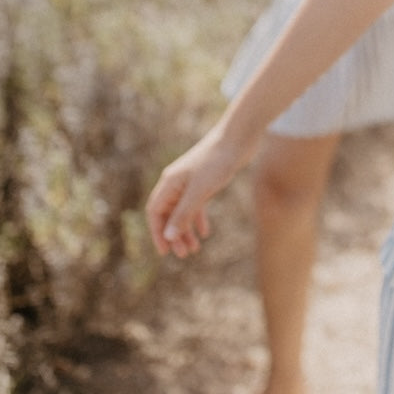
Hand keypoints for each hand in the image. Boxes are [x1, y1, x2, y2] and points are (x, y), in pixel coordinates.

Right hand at [145, 131, 241, 258]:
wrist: (238, 138)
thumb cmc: (217, 162)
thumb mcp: (199, 191)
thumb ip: (183, 214)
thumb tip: (168, 236)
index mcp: (169, 183)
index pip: (155, 212)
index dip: (157, 233)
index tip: (165, 252)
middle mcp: (176, 182)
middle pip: (168, 214)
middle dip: (174, 235)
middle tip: (183, 255)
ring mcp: (190, 182)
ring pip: (182, 211)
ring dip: (186, 231)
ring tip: (194, 249)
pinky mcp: (205, 181)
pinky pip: (196, 205)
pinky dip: (198, 219)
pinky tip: (205, 232)